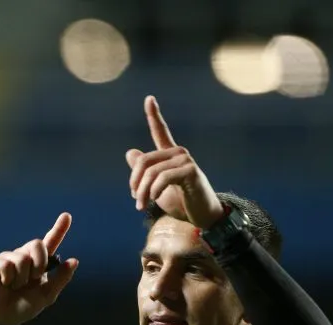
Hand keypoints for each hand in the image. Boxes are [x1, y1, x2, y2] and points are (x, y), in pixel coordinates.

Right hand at [0, 213, 78, 324]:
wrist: (2, 320)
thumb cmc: (23, 307)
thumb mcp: (46, 296)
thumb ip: (60, 279)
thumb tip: (74, 260)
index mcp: (38, 264)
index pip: (50, 243)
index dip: (59, 229)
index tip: (67, 216)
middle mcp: (23, 257)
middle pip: (37, 244)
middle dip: (38, 263)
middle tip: (31, 280)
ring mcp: (7, 259)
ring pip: (21, 257)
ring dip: (20, 278)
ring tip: (14, 287)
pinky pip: (5, 264)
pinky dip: (7, 277)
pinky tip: (3, 284)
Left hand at [125, 95, 224, 229]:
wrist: (202, 217)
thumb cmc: (180, 203)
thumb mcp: (155, 189)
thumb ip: (144, 173)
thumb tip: (130, 152)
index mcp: (169, 156)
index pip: (160, 131)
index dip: (154, 114)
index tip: (149, 98)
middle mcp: (178, 153)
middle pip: (143, 161)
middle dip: (134, 183)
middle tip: (135, 200)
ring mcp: (185, 160)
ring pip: (151, 173)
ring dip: (142, 192)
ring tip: (141, 206)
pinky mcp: (191, 171)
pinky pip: (163, 178)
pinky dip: (154, 190)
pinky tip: (154, 199)